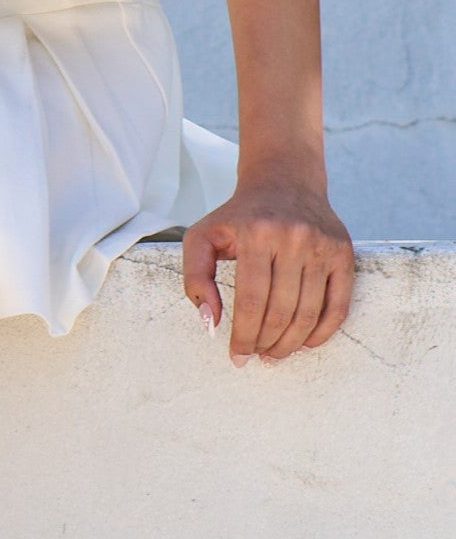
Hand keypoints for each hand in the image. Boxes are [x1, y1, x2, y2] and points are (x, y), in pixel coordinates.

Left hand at [181, 172, 352, 363]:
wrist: (284, 182)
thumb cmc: (237, 217)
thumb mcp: (202, 237)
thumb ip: (195, 279)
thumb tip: (210, 323)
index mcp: (255, 235)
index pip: (250, 300)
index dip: (243, 335)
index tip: (236, 356)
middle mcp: (293, 238)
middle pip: (281, 310)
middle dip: (266, 342)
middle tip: (255, 356)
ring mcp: (322, 246)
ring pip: (309, 312)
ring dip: (291, 343)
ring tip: (275, 353)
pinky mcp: (343, 253)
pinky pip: (339, 304)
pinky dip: (323, 331)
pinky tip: (305, 343)